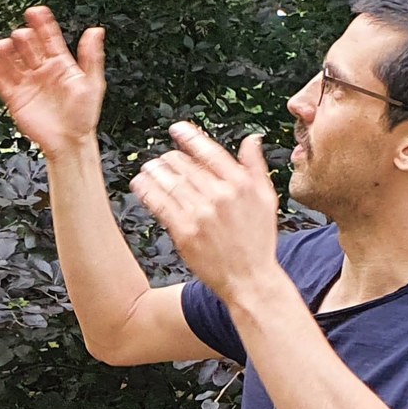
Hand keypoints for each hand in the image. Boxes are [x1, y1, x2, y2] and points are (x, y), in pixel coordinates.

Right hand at [0, 6, 106, 158]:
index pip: (49, 39)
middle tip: (20, 35)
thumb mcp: (92, 83)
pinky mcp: (16, 100)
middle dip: (23, 38)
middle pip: (28, 47)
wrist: (70, 143)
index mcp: (60, 65)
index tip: (35, 12)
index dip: (42, 24)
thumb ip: (91, 57)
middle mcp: (42, 72)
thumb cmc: (84, 116)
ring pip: (12, 62)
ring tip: (2, 46)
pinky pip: (2, 83)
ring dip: (6, 52)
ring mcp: (28, 84)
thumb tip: (96, 31)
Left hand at [129, 122, 287, 304]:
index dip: (190, 137)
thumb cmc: (258, 242)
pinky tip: (140, 184)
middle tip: (162, 156)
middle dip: (170, 158)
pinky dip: (148, 191)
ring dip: (156, 171)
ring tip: (148, 167)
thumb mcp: (267, 199)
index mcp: (240, 184)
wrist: (249, 279)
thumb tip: (251, 140)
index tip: (178, 129)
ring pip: (171, 183)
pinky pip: (161, 205)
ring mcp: (200, 214)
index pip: (210, 152)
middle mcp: (219, 196)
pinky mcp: (184, 232)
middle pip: (186, 167)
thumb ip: (255, 166)